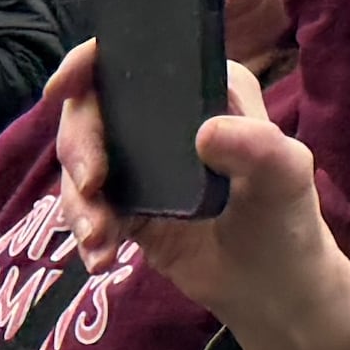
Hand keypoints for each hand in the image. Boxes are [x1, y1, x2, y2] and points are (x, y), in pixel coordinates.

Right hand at [52, 44, 349, 349]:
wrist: (272, 289)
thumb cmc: (287, 219)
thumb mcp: (285, 178)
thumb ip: (257, 148)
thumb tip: (206, 133)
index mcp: (207, 90)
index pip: (139, 60)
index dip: (91, 63)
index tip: (63, 89)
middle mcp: (169, 119)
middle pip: (93, 110)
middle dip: (78, 145)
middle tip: (90, 186)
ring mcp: (143, 162)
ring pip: (81, 162)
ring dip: (78, 201)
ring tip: (100, 238)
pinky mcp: (128, 205)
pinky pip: (88, 207)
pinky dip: (86, 231)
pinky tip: (101, 258)